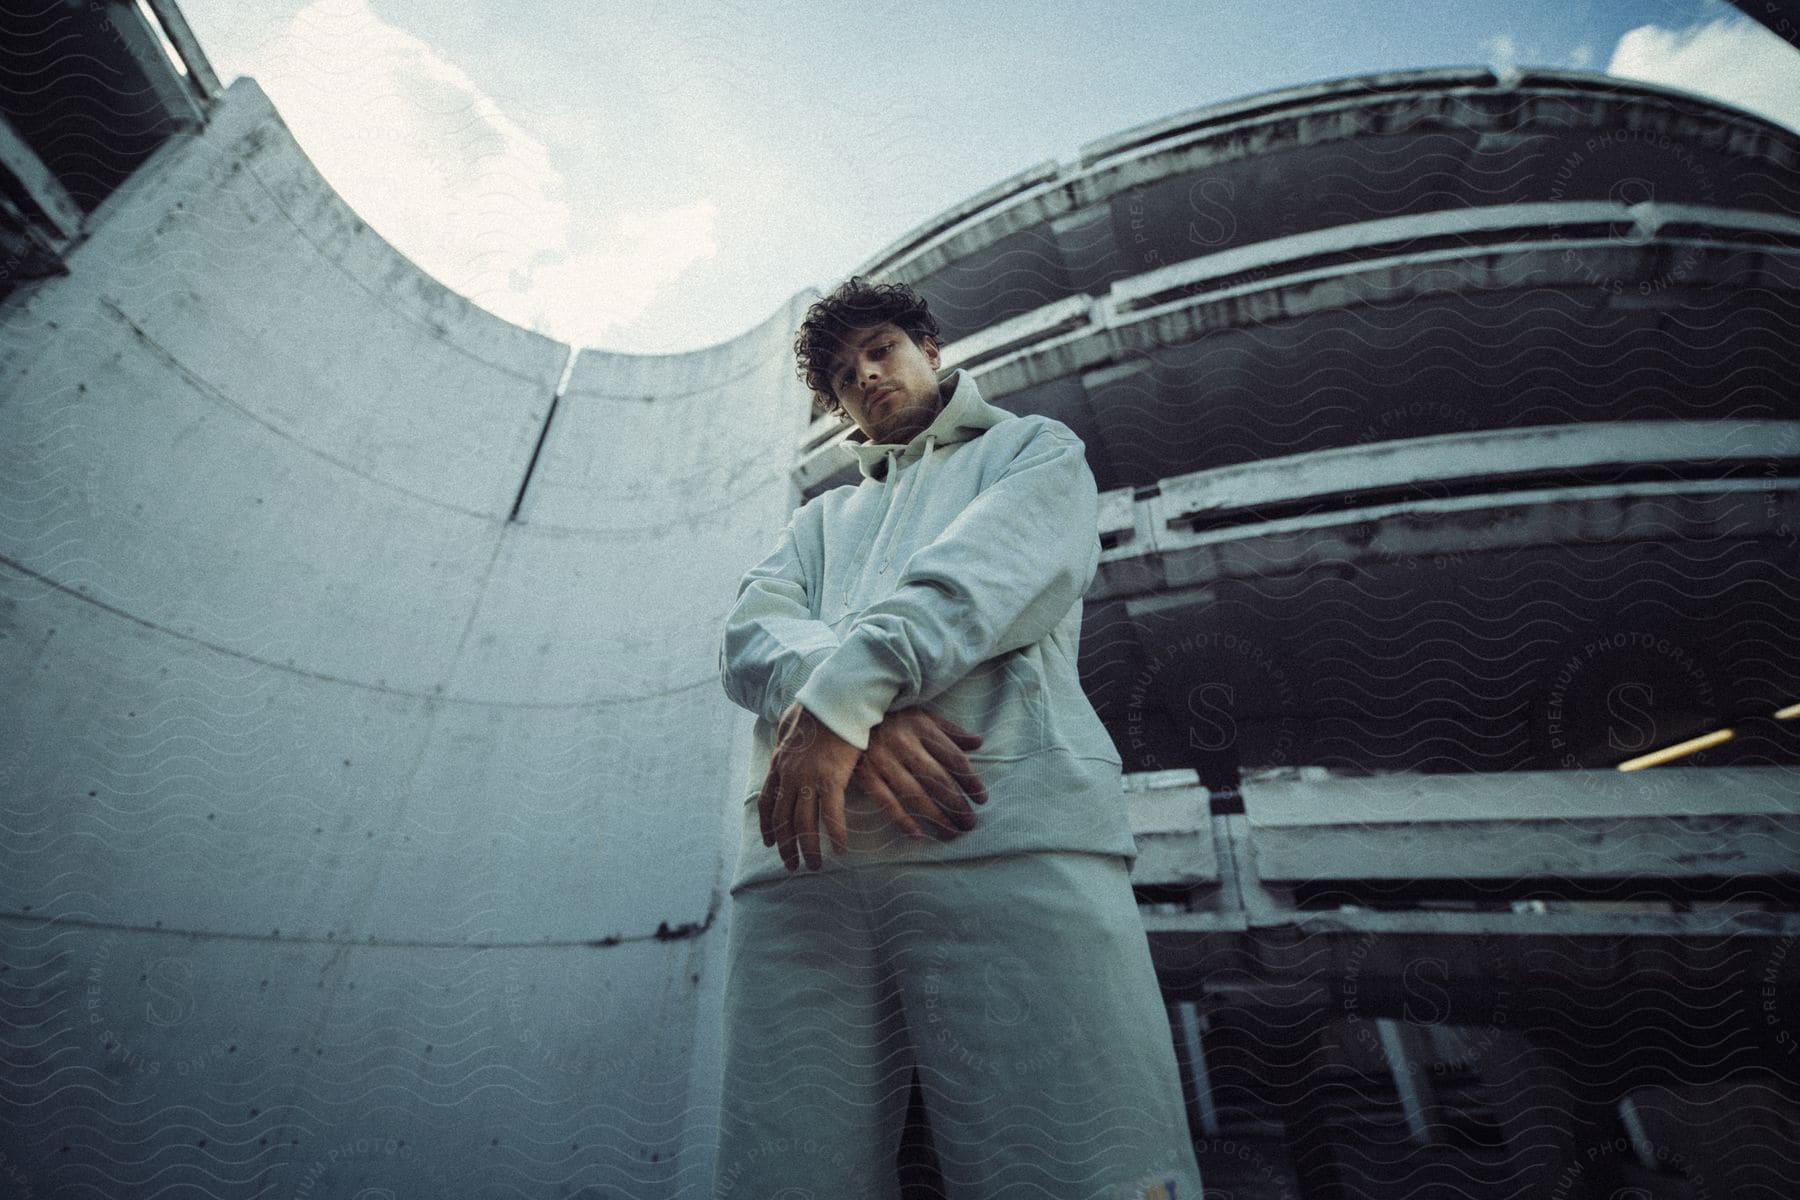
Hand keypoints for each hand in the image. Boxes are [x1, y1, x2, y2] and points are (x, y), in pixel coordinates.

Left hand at [759, 701, 861, 870]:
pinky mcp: (831, 780)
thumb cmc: (818, 706)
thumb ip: (786, 735)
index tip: (770, 843)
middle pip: (782, 819)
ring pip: (803, 823)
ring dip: (807, 848)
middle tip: (790, 865)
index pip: (767, 801)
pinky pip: (831, 816)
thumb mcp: (791, 721)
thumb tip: (784, 734)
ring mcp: (809, 779)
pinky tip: (840, 850)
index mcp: (779, 762)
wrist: (835, 698)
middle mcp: (790, 775)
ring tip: (813, 866)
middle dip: (785, 846)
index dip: (768, 825)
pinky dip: (835, 835)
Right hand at [853, 709, 986, 839]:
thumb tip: (978, 742)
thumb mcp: (922, 716)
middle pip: (938, 779)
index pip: (954, 758)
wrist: (846, 713)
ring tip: (952, 833)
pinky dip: (901, 819)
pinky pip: (886, 802)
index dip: (970, 780)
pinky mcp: (865, 775)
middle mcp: (904, 744)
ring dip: (936, 817)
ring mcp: (883, 761)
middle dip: (957, 804)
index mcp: (922, 727)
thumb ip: (949, 731)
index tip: (982, 799)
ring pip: (915, 795)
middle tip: (970, 823)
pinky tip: (918, 834)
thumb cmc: (892, 718)